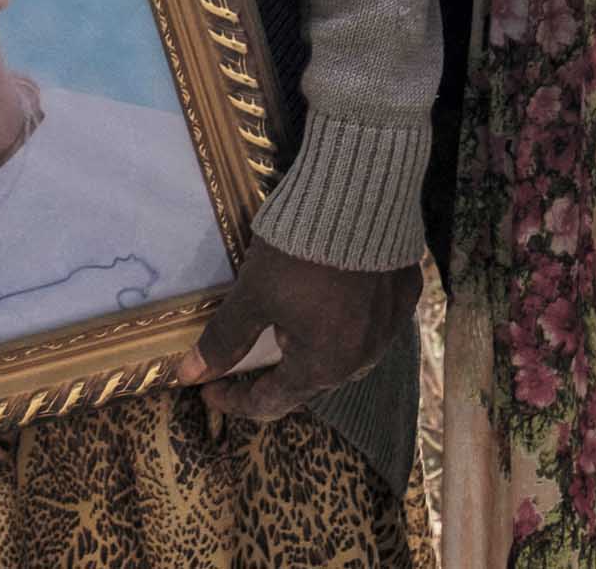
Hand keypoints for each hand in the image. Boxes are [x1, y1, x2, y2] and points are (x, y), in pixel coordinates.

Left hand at [174, 237, 421, 423]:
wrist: (361, 192)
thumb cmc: (300, 251)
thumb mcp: (254, 294)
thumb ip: (224, 339)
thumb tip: (190, 374)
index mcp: (323, 366)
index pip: (269, 402)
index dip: (234, 399)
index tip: (209, 389)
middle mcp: (362, 358)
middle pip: (309, 378)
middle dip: (275, 367)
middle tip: (249, 347)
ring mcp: (389, 327)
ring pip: (343, 350)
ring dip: (314, 342)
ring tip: (291, 317)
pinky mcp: (406, 295)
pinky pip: (371, 318)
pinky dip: (348, 314)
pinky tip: (333, 292)